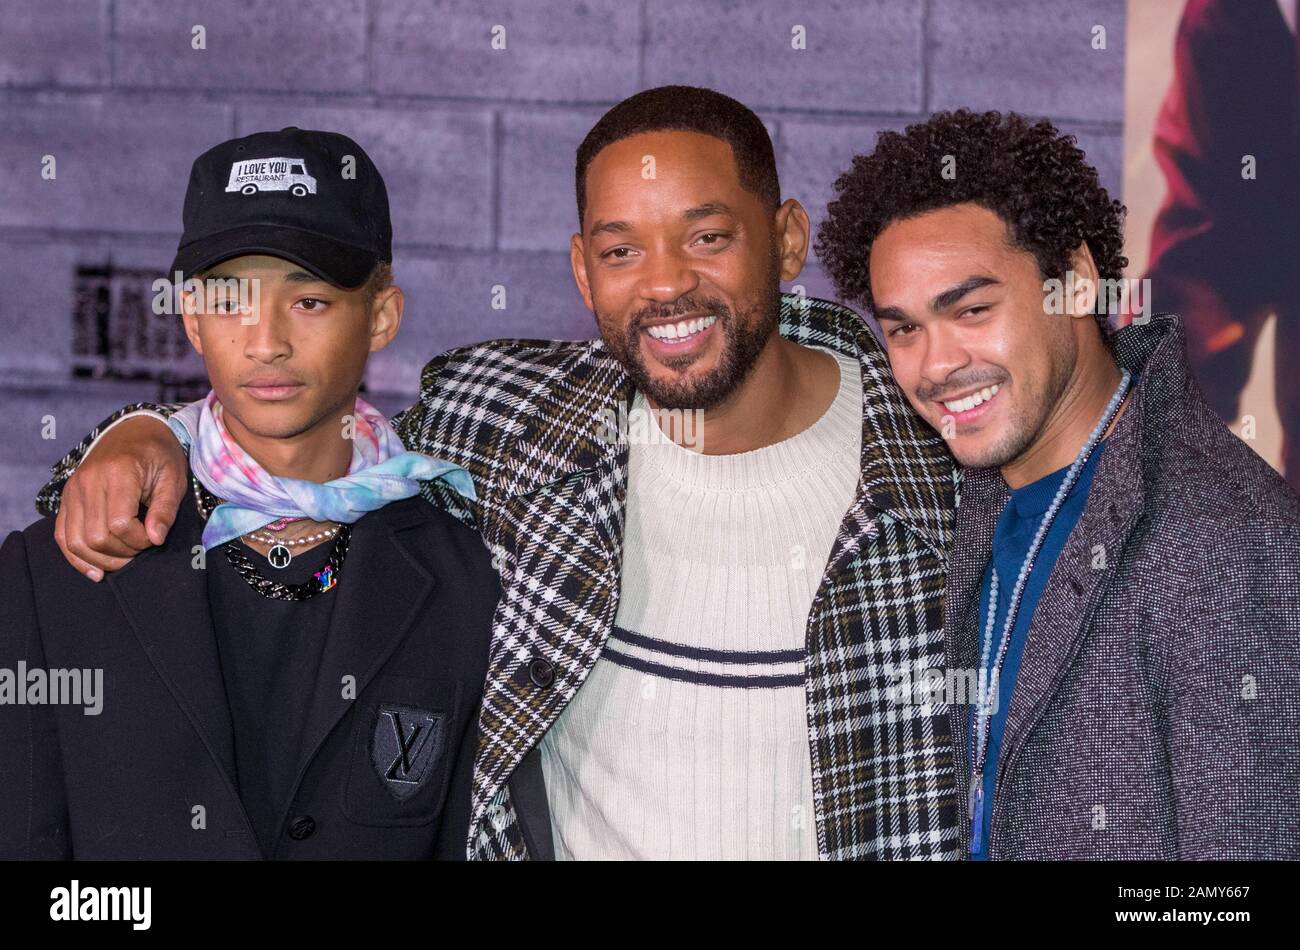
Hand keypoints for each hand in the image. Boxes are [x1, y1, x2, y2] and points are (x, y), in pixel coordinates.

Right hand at [53, 416, 187, 580]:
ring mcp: (73, 490)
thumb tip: (155, 539)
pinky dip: (76, 557)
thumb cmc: (159, 455)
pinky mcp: (66, 498)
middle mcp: (88, 481)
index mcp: (118, 472)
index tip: (155, 536)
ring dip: (101, 559)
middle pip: (95, 537)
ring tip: (124, 559)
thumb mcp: (173, 479)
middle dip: (123, 553)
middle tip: (142, 547)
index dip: (139, 540)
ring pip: (76, 541)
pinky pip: (62, 535)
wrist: (136, 431)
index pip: (119, 524)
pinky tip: (96, 570)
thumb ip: (165, 510)